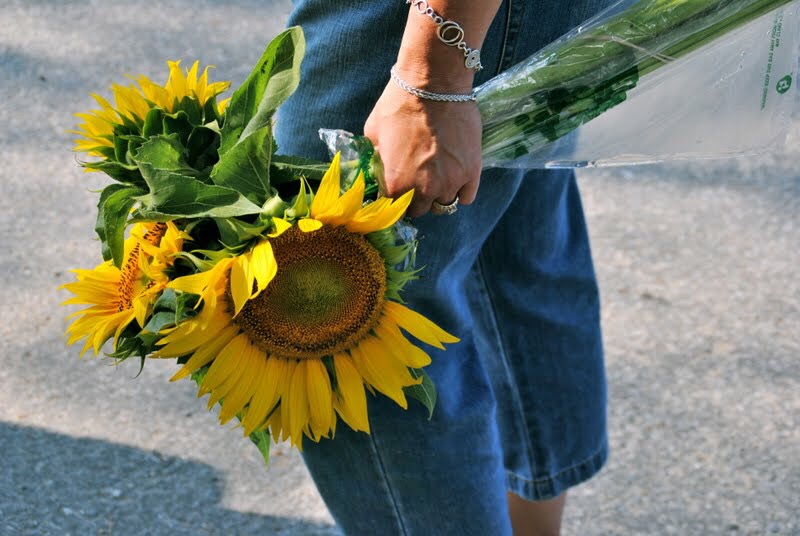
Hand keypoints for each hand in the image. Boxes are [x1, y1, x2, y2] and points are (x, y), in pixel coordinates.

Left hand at [364, 78, 481, 217]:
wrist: (434, 85)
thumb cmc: (398, 105)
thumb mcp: (373, 134)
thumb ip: (376, 161)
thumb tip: (378, 170)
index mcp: (396, 186)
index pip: (393, 208)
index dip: (394, 197)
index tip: (397, 187)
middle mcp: (424, 191)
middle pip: (419, 210)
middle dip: (415, 199)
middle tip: (416, 180)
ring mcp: (450, 183)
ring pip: (443, 204)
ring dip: (438, 194)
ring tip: (437, 175)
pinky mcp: (471, 173)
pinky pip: (465, 197)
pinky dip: (460, 191)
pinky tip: (454, 176)